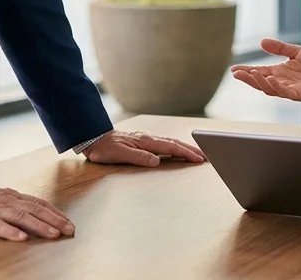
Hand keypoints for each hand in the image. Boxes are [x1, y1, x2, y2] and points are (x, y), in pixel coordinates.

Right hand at [0, 186, 74, 241]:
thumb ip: (16, 206)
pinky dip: (10, 232)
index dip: (55, 213)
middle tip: (69, 230)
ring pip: (20, 217)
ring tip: (53, 234)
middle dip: (54, 220)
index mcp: (11, 197)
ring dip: (38, 225)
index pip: (38, 203)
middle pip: (34, 209)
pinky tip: (21, 238)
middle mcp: (6, 201)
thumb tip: (37, 214)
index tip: (69, 223)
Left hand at [82, 130, 207, 166]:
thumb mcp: (120, 155)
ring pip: (170, 143)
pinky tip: (177, 151)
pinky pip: (163, 145)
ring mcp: (146, 140)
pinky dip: (174, 148)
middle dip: (191, 149)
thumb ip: (139, 158)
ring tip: (197, 154)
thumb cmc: (105, 149)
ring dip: (184, 148)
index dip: (186, 153)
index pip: (171, 147)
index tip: (200, 158)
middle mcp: (148, 139)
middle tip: (207, 156)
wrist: (93, 138)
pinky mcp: (142, 142)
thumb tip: (157, 161)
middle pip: (174, 143)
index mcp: (146, 141)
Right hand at [230, 38, 300, 105]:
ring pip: (270, 89)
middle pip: (261, 82)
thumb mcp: (296, 52)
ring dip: (260, 82)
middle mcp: (282, 82)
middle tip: (237, 74)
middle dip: (248, 79)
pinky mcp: (300, 94)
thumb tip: (261, 42)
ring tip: (252, 74)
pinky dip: (276, 86)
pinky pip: (286, 92)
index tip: (234, 69)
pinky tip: (270, 79)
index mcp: (279, 72)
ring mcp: (290, 89)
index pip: (259, 72)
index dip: (247, 71)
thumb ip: (280, 48)